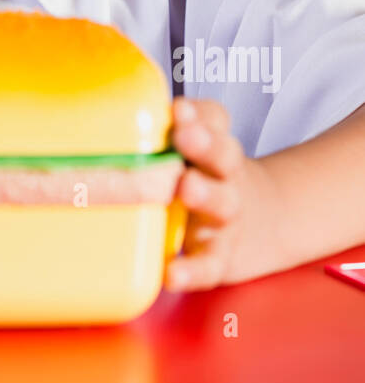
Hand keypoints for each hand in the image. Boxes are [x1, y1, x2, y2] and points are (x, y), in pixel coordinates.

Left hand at [164, 97, 286, 290]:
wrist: (263, 224)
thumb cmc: (209, 177)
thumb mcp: (200, 149)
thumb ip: (170, 132)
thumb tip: (119, 114)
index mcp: (216, 145)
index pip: (215, 120)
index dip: (199, 113)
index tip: (178, 109)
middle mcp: (225, 177)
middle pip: (225, 155)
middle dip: (206, 144)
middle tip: (185, 137)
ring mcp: (225, 218)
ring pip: (223, 204)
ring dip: (206, 194)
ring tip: (187, 188)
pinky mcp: (220, 257)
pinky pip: (208, 265)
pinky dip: (192, 270)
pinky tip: (172, 273)